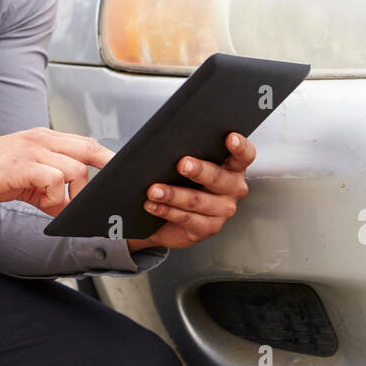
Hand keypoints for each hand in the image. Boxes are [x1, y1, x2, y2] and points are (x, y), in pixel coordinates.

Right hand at [0, 127, 112, 216]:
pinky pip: (55, 180)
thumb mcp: (24, 180)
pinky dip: (55, 198)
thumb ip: (49, 191)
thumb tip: (69, 210)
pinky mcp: (22, 166)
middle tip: (101, 197)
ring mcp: (33, 151)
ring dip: (71, 193)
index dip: (106, 158)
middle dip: (103, 172)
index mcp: (44, 138)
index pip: (86, 142)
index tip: (118, 176)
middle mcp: (42, 139)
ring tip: (52, 205)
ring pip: (76, 169)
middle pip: (89, 149)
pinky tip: (41, 204)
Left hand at [128, 132, 254, 251]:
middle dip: (199, 170)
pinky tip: (151, 204)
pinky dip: (166, 210)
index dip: (239, 146)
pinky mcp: (207, 228)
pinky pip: (186, 219)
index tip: (229, 137)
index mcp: (231, 166)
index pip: (244, 154)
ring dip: (174, 194)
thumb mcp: (173, 159)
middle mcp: (233, 188)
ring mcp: (222, 211)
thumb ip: (162, 147)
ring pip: (198, 200)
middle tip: (181, 163)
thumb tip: (122, 140)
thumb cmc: (174, 178)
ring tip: (153, 189)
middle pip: (219, 178)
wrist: (165, 213)